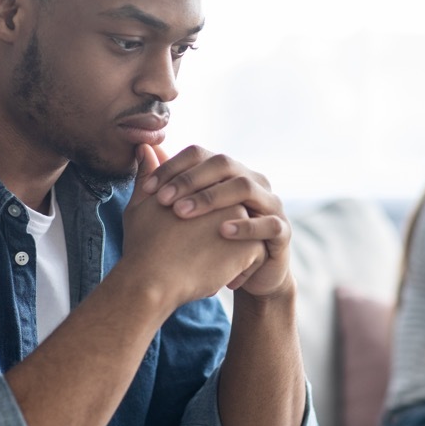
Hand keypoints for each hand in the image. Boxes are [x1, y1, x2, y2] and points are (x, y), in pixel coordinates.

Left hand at [139, 144, 293, 298]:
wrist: (244, 277)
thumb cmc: (207, 244)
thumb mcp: (182, 214)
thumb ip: (167, 182)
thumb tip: (143, 148)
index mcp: (227, 173)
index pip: (200, 154)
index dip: (173, 166)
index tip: (148, 188)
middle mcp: (251, 180)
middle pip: (223, 164)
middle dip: (190, 180)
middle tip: (163, 200)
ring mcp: (269, 203)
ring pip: (245, 187)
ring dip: (212, 198)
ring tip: (183, 214)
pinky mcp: (281, 231)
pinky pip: (267, 223)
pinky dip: (245, 226)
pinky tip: (222, 231)